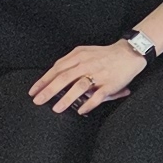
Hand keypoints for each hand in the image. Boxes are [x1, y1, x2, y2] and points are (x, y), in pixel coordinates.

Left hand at [28, 38, 152, 115]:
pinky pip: (98, 96)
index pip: (57, 68)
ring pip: (80, 86)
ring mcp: (99, 74)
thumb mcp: (84, 52)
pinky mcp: (110, 84)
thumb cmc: (104, 55)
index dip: (44, 80)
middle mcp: (87, 64)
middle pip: (65, 77)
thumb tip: (53, 76)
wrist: (129, 53)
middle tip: (38, 101)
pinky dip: (88, 103)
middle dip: (49, 90)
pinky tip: (80, 110)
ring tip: (56, 109)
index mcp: (79, 55)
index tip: (33, 91)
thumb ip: (70, 63)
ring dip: (67, 98)